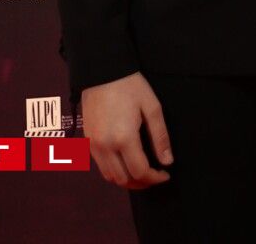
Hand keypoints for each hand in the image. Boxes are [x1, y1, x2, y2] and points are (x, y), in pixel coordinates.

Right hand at [81, 71, 172, 188]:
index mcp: (124, 138)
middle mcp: (105, 146)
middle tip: (155, 176)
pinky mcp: (87, 141)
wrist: (102, 72)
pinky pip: (100, 165)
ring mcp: (93, 145)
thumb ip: (160, 137)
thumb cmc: (131, 87)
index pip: (140, 171)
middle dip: (141, 183)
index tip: (165, 174)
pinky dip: (114, 170)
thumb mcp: (153, 108)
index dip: (155, 178)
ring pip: (109, 176)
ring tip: (142, 173)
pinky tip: (126, 162)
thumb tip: (167, 161)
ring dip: (126, 179)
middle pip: (123, 179)